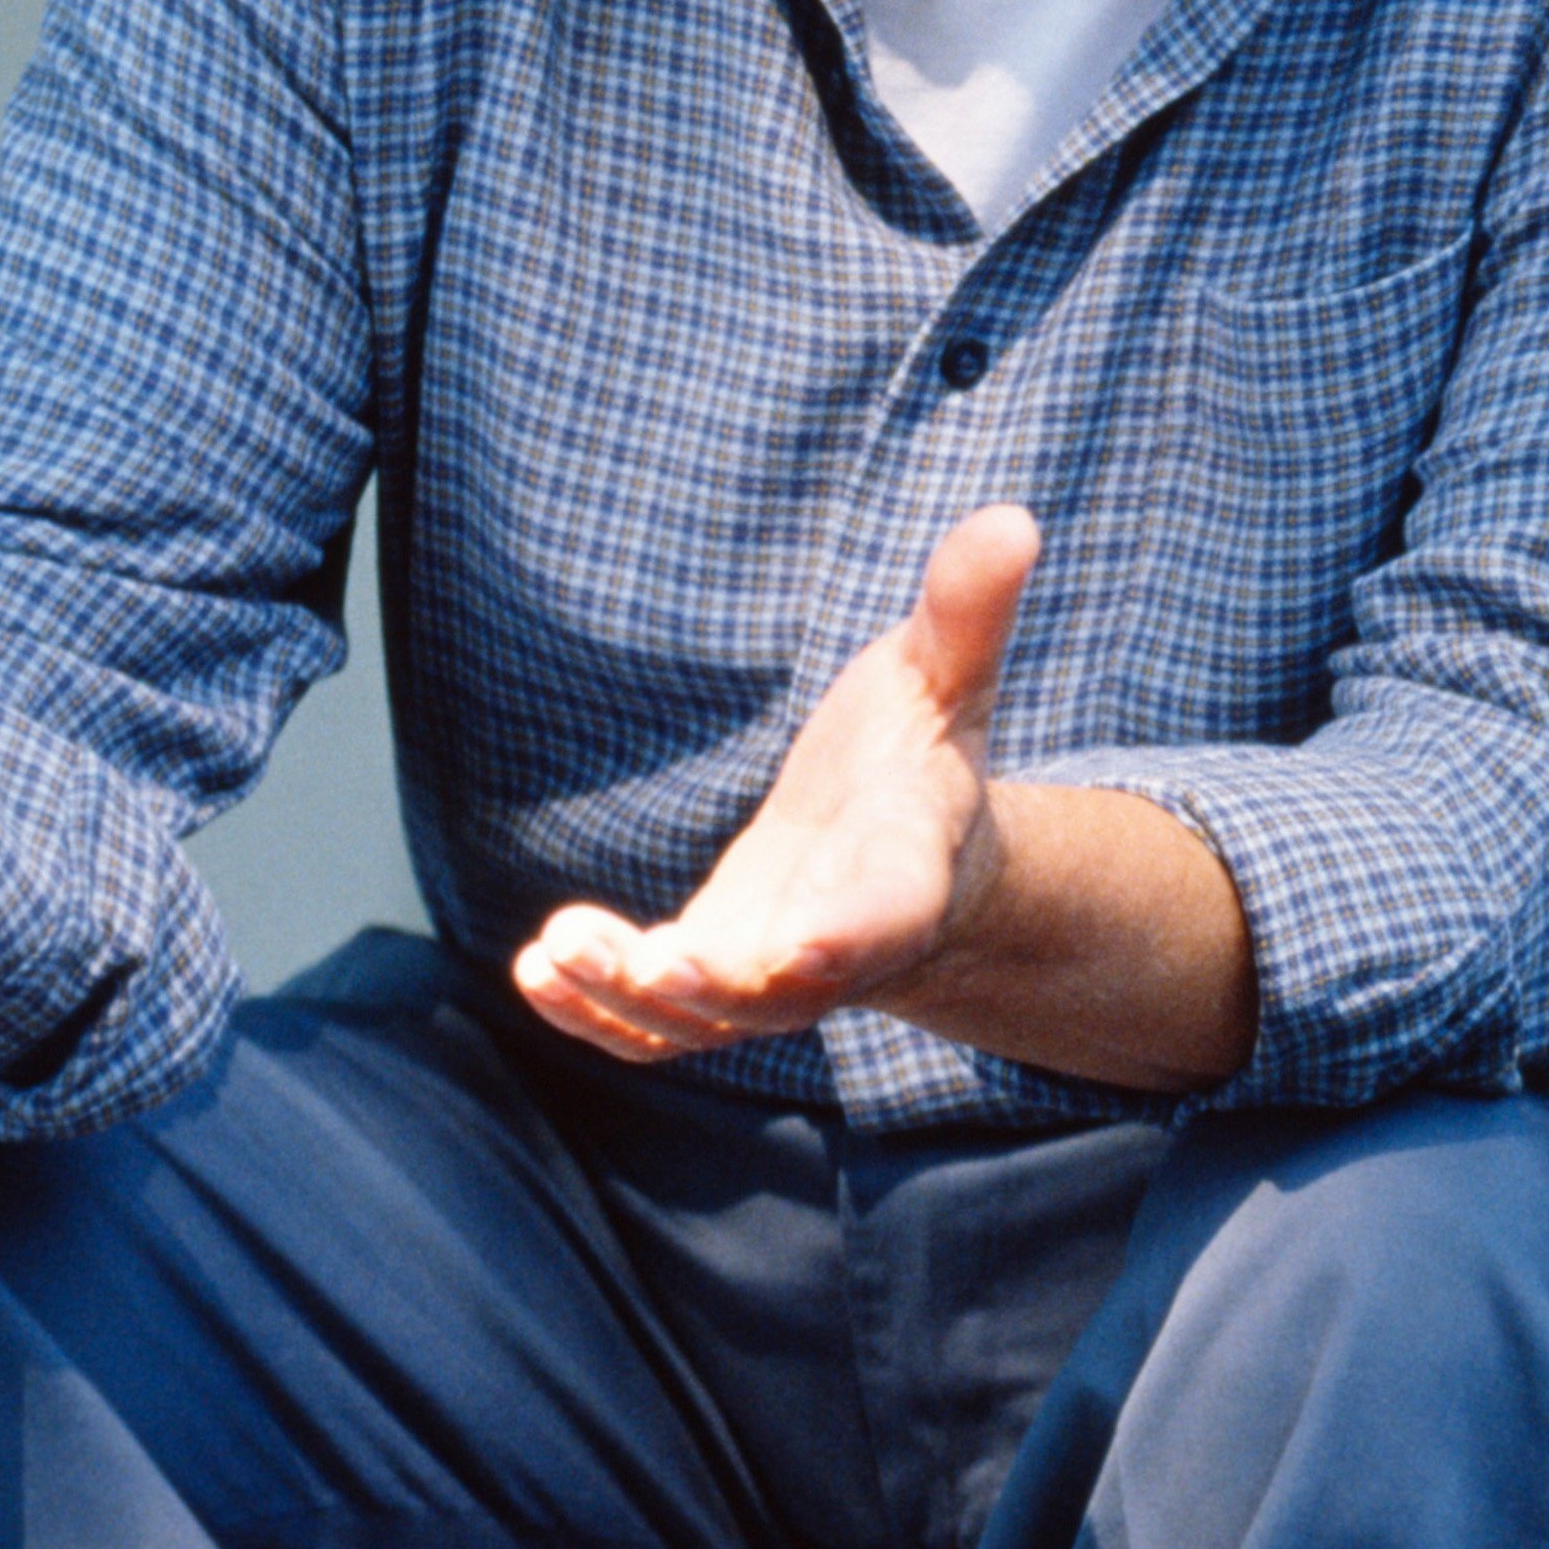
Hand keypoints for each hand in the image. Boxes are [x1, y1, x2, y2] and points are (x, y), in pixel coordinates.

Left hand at [514, 503, 1037, 1060]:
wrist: (901, 844)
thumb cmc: (922, 750)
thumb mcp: (947, 674)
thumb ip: (966, 610)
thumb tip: (1011, 518)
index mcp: (905, 874)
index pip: (886, 915)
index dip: (847, 936)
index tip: (799, 948)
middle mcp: (838, 951)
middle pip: (780, 997)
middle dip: (715, 989)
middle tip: (651, 962)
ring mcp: (768, 984)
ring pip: (700, 1024)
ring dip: (627, 1002)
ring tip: (556, 950)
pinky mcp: (709, 986)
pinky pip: (652, 1029)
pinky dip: (594, 1014)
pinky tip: (536, 968)